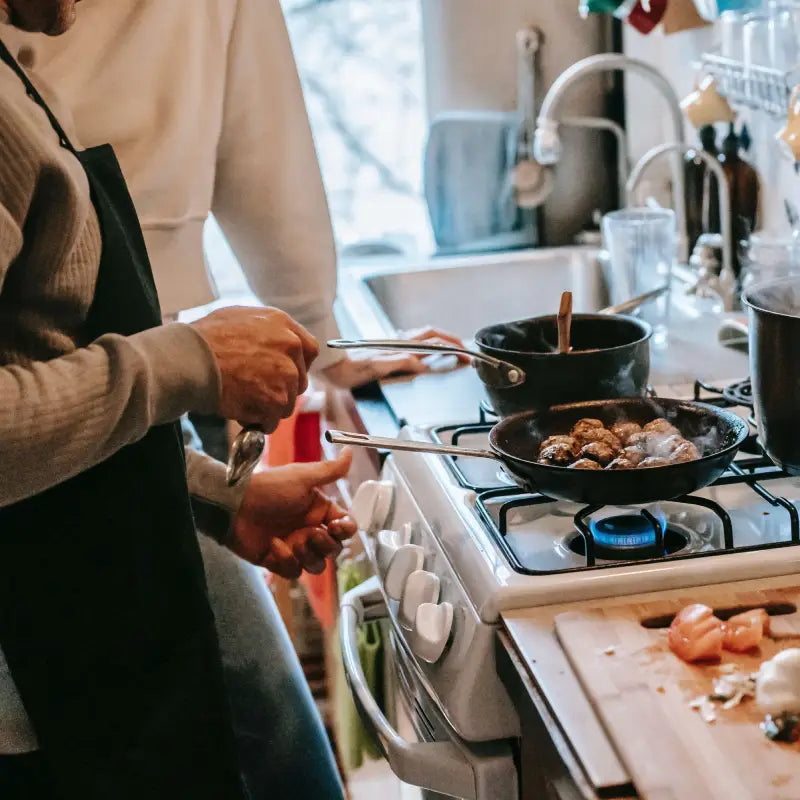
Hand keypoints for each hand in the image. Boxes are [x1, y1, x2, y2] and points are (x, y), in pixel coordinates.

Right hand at [192, 307, 318, 432]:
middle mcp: (290, 346)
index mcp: (283, 324)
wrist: (188, 358)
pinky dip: (258, 422)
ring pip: (286, 403)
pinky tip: (240, 413)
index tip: (286, 375)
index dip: (298, 366)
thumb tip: (271, 343)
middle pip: (298, 380)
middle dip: (280, 390)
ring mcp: (285, 373)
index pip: (309, 350)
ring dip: (267, 407)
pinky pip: (272, 420)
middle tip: (257, 392)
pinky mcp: (275, 398)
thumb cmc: (203, 338)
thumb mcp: (239, 317)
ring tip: (242, 401)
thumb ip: (264, 331)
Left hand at [227, 448, 355, 578]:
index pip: (345, 526)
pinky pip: (294, 572)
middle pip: (334, 549)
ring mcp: (294, 546)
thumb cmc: (269, 488)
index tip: (335, 526)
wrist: (234, 506)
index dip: (346, 530)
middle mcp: (310, 529)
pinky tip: (273, 545)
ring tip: (292, 543)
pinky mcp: (278, 560)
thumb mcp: (302, 477)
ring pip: (317, 565)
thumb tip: (350, 451)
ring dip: (308, 556)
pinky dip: (286, 561)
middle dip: (325, 545)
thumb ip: (330, 470)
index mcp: (319, 510)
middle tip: (310, 535)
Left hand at [322, 326, 468, 388]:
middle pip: (432, 337)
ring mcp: (395, 348)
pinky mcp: (389, 354)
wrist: (331, 368)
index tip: (464, 352)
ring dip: (442, 346)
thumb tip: (419, 363)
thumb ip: (398, 362)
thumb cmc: (349, 370)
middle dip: (451, 343)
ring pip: (425, 342)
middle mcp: (399, 344)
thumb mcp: (374, 368)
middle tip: (465, 353)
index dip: (450, 344)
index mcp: (399, 346)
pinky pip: (416, 350)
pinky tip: (430, 358)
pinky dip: (429, 352)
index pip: (432, 339)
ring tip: (454, 354)